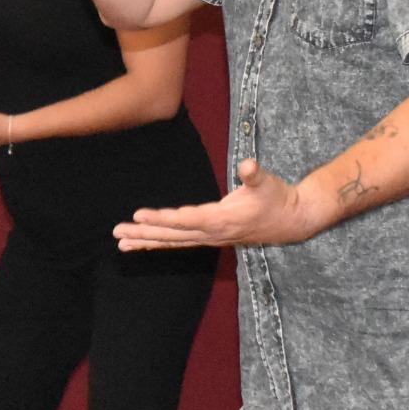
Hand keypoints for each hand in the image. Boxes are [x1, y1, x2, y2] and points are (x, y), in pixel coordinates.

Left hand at [114, 158, 319, 250]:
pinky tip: (142, 244)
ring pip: (172, 241)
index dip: (162, 218)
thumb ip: (255, 174)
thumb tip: (248, 164)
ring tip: (121, 242)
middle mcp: (212, 233)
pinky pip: (179, 243)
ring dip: (146, 241)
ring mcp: (210, 238)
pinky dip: (159, 243)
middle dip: (144, 232)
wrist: (291, 221)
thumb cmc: (277, 198)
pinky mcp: (210, 238)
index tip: (138, 216)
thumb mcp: (267, 182)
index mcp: (222, 219)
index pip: (185, 220)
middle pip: (172, 235)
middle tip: (117, 231)